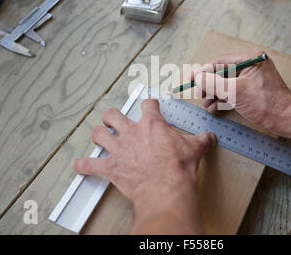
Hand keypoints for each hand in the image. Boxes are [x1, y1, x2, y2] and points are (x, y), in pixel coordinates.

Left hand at [73, 99, 216, 233]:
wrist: (166, 187)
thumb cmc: (177, 168)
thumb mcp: (195, 149)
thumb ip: (201, 140)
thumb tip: (210, 137)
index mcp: (152, 125)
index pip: (148, 105)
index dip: (149, 103)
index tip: (150, 104)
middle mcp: (132, 133)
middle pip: (113, 115)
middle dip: (112, 116)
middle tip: (114, 119)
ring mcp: (119, 150)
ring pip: (98, 134)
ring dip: (98, 135)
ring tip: (99, 135)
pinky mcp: (111, 168)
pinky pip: (90, 165)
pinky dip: (84, 166)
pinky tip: (80, 166)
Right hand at [193, 52, 290, 135]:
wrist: (286, 120)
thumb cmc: (265, 104)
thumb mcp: (234, 91)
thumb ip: (213, 82)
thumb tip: (197, 76)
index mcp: (251, 59)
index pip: (221, 61)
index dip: (204, 71)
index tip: (192, 79)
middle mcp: (252, 66)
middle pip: (223, 73)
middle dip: (210, 85)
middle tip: (200, 95)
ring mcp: (252, 79)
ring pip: (227, 84)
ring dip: (214, 94)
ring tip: (207, 105)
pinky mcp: (252, 92)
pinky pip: (233, 92)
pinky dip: (223, 99)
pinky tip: (214, 108)